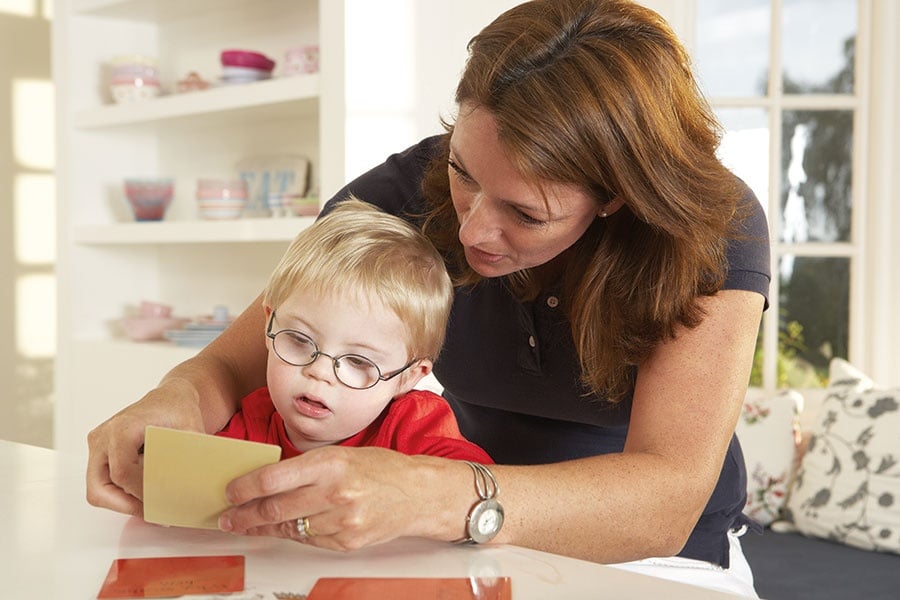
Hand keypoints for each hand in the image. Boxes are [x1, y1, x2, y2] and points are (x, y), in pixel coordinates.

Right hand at [85, 377, 205, 515]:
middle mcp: (103, 436)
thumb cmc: (179, 410)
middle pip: (99, 487)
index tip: (161, 502)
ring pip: (98, 489)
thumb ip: (189, 458)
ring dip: (122, 502)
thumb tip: (191, 489)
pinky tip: (145, 494)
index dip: (139, 493)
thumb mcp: (191, 430)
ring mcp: (98, 445)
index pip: (121, 473)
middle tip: (153, 513)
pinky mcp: (99, 453)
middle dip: (126, 505)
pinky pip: (102, 483)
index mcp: (122, 428)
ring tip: (151, 506)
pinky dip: (121, 493)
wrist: (170, 398)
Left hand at [218, 446, 464, 550]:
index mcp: (331, 463)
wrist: (418, 494)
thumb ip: (307, 468)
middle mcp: (335, 492)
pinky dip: (293, 535)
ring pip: (289, 529)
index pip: (274, 478)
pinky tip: (283, 530)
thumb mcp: (342, 455)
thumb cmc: (380, 469)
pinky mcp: (347, 542)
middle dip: (244, 516)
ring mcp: (342, 521)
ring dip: (264, 529)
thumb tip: (265, 481)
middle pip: (275, 509)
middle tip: (227, 518)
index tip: (230, 493)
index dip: (245, 488)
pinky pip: (309, 541)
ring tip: (247, 526)